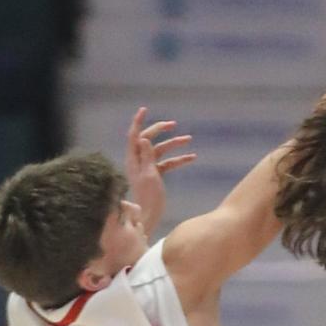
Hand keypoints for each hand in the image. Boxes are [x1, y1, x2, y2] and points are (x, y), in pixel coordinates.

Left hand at [124, 105, 195, 235]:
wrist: (149, 216)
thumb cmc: (148, 197)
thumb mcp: (149, 175)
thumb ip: (146, 156)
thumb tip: (144, 138)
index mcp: (133, 159)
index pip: (134, 135)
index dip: (138, 121)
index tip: (145, 109)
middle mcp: (138, 160)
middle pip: (149, 139)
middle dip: (161, 130)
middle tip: (172, 125)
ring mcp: (147, 167)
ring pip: (161, 150)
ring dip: (174, 145)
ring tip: (188, 139)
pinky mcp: (155, 175)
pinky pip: (167, 163)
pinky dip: (178, 160)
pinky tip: (191, 158)